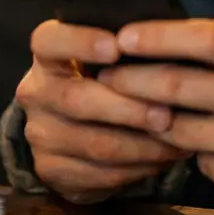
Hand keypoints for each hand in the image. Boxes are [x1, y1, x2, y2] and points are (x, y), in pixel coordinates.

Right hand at [15, 21, 191, 202]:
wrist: (74, 130)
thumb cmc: (103, 79)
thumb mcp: (108, 57)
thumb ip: (126, 50)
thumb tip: (169, 47)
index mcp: (47, 54)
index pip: (49, 41)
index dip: (80, 42)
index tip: (117, 46)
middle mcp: (36, 91)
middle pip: (77, 98)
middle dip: (127, 108)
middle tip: (167, 114)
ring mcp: (40, 134)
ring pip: (94, 143)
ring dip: (142, 146)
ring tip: (178, 140)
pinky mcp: (50, 169)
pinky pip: (100, 173)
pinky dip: (138, 168)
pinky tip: (163, 159)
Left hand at [101, 9, 213, 214]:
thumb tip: (206, 20)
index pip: (205, 37)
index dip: (159, 35)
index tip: (125, 35)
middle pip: (175, 85)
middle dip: (129, 78)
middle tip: (103, 73)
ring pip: (176, 126)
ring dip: (145, 116)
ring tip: (124, 104)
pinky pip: (198, 159)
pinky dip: (188, 148)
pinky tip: (181, 139)